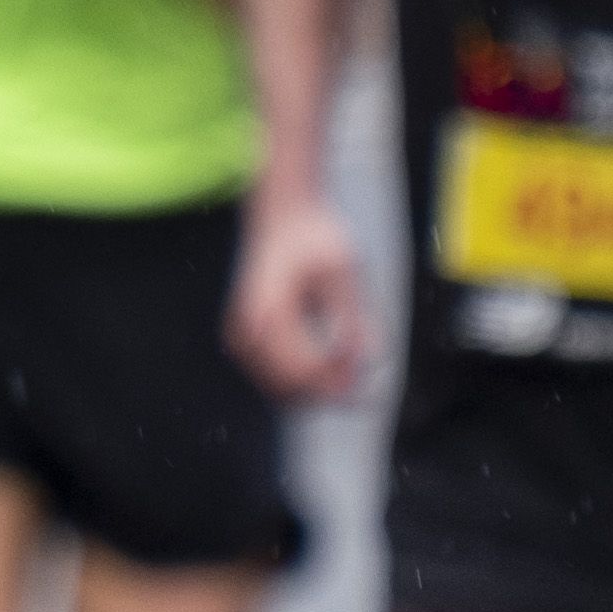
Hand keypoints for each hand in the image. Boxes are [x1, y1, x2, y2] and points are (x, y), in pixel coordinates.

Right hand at [230, 187, 377, 405]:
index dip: (337, 380)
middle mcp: (247, 328)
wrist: (283, 219)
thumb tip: (370, 358)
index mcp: (268, 309)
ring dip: (316, 392)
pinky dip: (302, 382)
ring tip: (353, 379)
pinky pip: (274, 378)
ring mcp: (242, 337)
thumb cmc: (315, 238)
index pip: (303, 367)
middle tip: (365, 390)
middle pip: (289, 386)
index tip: (367, 378)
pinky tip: (332, 370)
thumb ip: (354, 315)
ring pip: (280, 389)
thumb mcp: (344, 269)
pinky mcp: (246, 341)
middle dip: (328, 392)